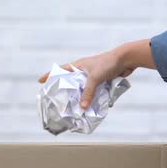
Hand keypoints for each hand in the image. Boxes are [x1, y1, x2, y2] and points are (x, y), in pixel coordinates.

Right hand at [38, 39, 154, 109]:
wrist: (126, 60)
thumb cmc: (108, 63)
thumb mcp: (95, 78)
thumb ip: (88, 92)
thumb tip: (83, 107)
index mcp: (78, 65)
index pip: (60, 70)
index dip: (50, 75)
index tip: (40, 81)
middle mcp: (84, 71)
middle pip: (70, 82)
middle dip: (65, 90)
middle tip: (57, 100)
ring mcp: (93, 76)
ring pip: (83, 88)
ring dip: (80, 97)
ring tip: (73, 107)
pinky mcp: (101, 81)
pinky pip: (93, 92)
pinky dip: (91, 98)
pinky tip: (90, 106)